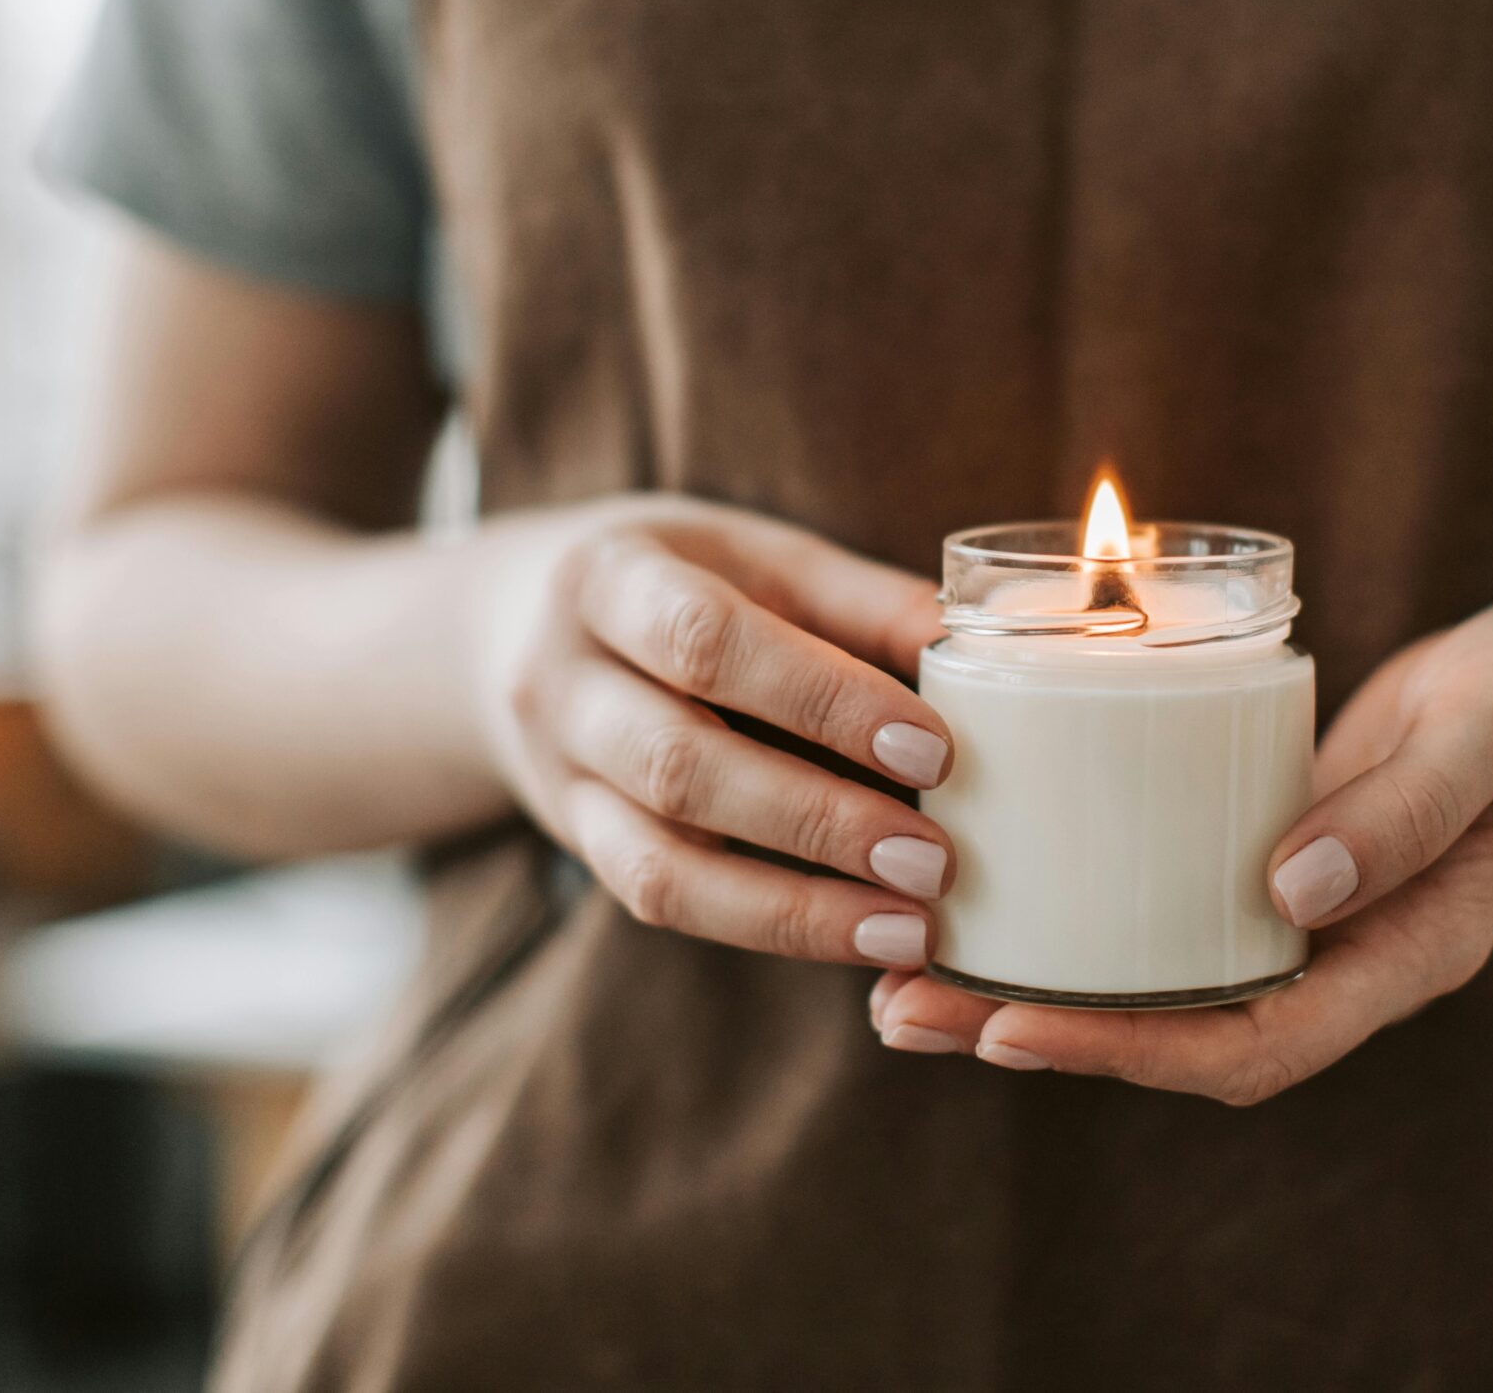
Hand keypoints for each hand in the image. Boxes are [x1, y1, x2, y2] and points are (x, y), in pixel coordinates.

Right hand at [484, 496, 957, 969]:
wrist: (508, 630)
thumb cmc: (674, 581)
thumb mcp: (752, 556)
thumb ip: (860, 601)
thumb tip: (984, 638)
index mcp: (608, 580)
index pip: (708, 642)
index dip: (821, 699)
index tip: (933, 748)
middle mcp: (562, 684)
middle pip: (678, 766)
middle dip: (816, 820)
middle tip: (934, 861)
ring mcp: (559, 778)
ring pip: (658, 865)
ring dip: (793, 909)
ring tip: (908, 928)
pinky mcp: (579, 846)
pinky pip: (663, 904)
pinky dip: (766, 928)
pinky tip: (856, 936)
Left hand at [870, 588, 1492, 1103]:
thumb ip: (1409, 806)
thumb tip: (1290, 893)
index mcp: (1405, 952)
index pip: (1254, 1043)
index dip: (1129, 1052)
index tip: (1012, 1028)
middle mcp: (1342, 955)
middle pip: (1180, 1038)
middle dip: (1043, 1035)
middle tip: (904, 1009)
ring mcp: (1302, 916)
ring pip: (1159, 986)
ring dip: (1037, 986)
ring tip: (905, 974)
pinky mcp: (1268, 861)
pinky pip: (1164, 914)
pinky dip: (1079, 916)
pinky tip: (995, 888)